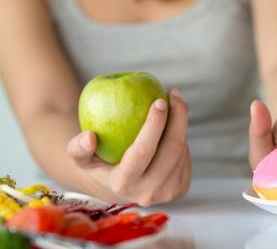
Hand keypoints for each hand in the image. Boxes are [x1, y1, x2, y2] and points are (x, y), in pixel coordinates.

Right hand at [67, 89, 190, 206]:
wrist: (122, 187)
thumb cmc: (100, 163)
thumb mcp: (82, 158)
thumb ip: (77, 148)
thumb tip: (89, 136)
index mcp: (123, 185)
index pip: (143, 151)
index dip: (154, 124)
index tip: (159, 100)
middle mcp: (148, 193)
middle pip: (172, 149)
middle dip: (178, 117)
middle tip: (174, 95)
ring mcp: (167, 193)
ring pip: (182, 151)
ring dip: (181, 124)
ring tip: (174, 104)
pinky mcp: (181, 189)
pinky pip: (186, 157)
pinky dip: (182, 136)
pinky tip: (176, 122)